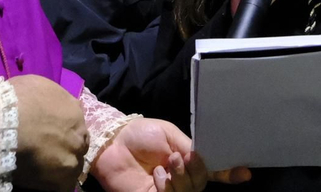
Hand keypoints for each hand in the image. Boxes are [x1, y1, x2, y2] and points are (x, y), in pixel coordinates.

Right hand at [8, 74, 88, 191]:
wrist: (6, 124)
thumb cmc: (17, 99)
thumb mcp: (38, 86)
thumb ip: (50, 98)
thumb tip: (47, 104)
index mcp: (75, 112)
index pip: (74, 126)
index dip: (62, 132)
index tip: (49, 135)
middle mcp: (80, 137)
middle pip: (75, 147)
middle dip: (63, 149)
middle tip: (44, 152)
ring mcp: (73, 161)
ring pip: (69, 168)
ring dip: (56, 169)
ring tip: (37, 168)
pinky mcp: (61, 183)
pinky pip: (58, 187)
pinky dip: (49, 185)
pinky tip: (35, 180)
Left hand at [93, 117, 208, 191]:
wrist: (114, 142)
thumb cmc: (141, 135)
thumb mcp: (169, 134)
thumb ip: (188, 146)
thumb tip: (203, 158)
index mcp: (184, 162)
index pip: (204, 172)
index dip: (207, 169)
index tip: (199, 159)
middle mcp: (178, 178)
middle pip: (197, 186)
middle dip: (191, 173)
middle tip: (176, 158)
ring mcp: (165, 190)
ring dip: (178, 180)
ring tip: (162, 166)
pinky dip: (166, 188)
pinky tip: (157, 174)